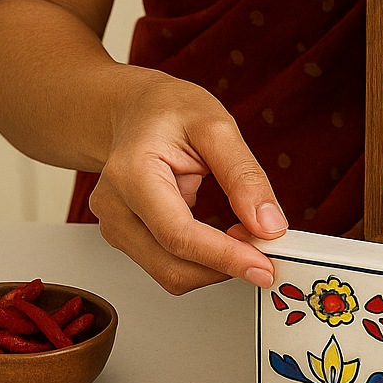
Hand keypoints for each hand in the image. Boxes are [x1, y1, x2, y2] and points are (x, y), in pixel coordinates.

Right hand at [89, 75, 286, 294]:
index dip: (223, 257)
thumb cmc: (169, 110)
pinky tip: (224, 238)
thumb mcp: (216, 126)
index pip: (178, 234)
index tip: (263, 267)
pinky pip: (167, 264)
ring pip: (169, 273)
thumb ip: (244, 175)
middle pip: (171, 265)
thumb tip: (269, 225)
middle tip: (267, 252)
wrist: (136, 110)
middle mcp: (114, 206)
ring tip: (247, 237)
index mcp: (131, 172)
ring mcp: (114, 225)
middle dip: (224, 266)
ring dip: (214, 267)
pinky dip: (201, 260)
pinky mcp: (125, 237)